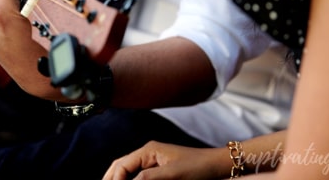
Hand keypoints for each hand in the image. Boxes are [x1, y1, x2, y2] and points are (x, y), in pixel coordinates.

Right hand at [103, 141, 225, 179]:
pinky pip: (139, 177)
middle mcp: (148, 155)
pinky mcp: (160, 172)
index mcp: (148, 151)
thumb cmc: (199, 167)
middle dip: (110, 178)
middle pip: (121, 166)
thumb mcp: (173, 174)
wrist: (218, 166)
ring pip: (128, 171)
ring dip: (119, 179)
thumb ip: (148, 178)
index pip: (122, 165)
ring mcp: (154, 163)